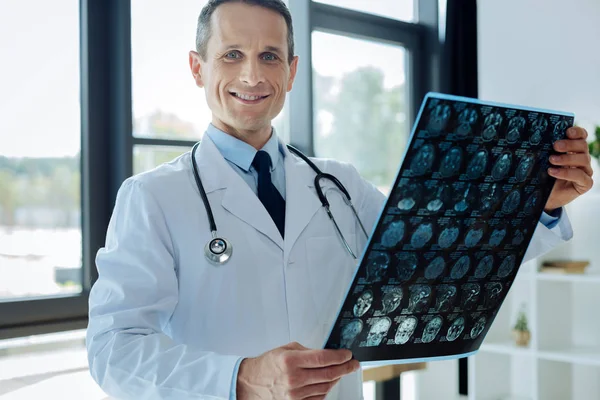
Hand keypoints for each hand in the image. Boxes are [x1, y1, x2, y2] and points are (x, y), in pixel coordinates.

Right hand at [236, 342, 359, 399]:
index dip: (339, 356)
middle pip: (328, 374)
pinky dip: (326, 390)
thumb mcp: (286, 349)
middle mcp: (293, 379)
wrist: (250, 383)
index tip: (347, 355)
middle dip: (345, 368)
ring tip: (340, 371)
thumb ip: (307, 351)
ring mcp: (294, 395)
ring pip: (325, 387)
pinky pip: (318, 399)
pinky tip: (328, 383)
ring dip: (336, 378)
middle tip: (353, 364)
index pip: (323, 358)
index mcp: (290, 361)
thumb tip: (328, 354)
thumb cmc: (267, 365)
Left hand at [545, 126, 593, 211]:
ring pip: (584, 159)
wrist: (543, 197)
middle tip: (555, 146)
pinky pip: (581, 176)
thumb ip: (544, 151)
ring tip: (551, 160)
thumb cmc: (543, 177)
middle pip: (583, 146)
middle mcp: (581, 159)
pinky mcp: (585, 184)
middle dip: (569, 144)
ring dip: (567, 158)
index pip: (581, 136)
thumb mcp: (542, 162)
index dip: (577, 132)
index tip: (567, 131)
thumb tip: (536, 139)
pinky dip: (566, 173)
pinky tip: (553, 172)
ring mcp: (585, 171)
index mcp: (573, 150)